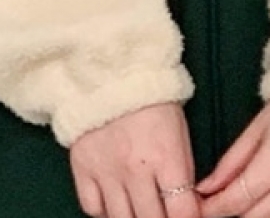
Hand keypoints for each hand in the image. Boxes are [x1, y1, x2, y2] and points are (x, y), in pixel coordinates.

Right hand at [70, 100, 201, 217]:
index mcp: (166, 157)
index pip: (182, 213)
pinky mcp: (83, 167)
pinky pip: (92, 208)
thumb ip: (182, 171)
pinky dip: (105, 210)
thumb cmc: (153, 97)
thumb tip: (186, 205)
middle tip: (163, 212)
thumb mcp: (179, 131)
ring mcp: (106, 171)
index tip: (186, 215)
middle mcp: (135, 169)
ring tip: (140, 208)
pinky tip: (115, 200)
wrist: (112, 67)